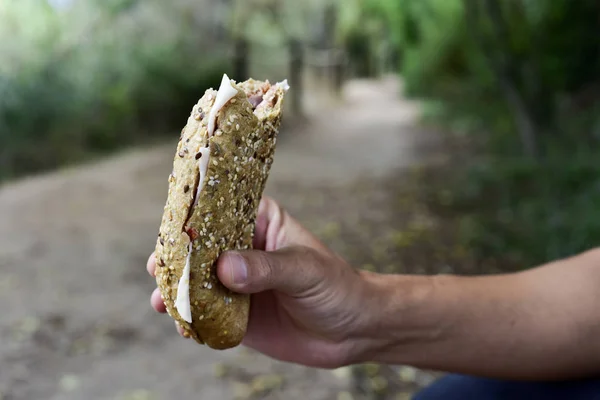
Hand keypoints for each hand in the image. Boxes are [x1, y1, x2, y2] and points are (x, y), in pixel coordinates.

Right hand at [147, 196, 376, 367]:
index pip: (220, 210)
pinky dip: (190, 318)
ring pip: (196, 281)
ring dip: (177, 289)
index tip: (171, 228)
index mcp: (259, 221)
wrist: (352, 332)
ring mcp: (235, 282)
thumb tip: (225, 268)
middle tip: (158, 267)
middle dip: (176, 257)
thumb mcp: (304, 270)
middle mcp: (242, 248)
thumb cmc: (336, 287)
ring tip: (163, 300)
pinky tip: (181, 324)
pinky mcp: (234, 314)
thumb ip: (267, 268)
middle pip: (199, 247)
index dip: (192, 216)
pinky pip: (204, 314)